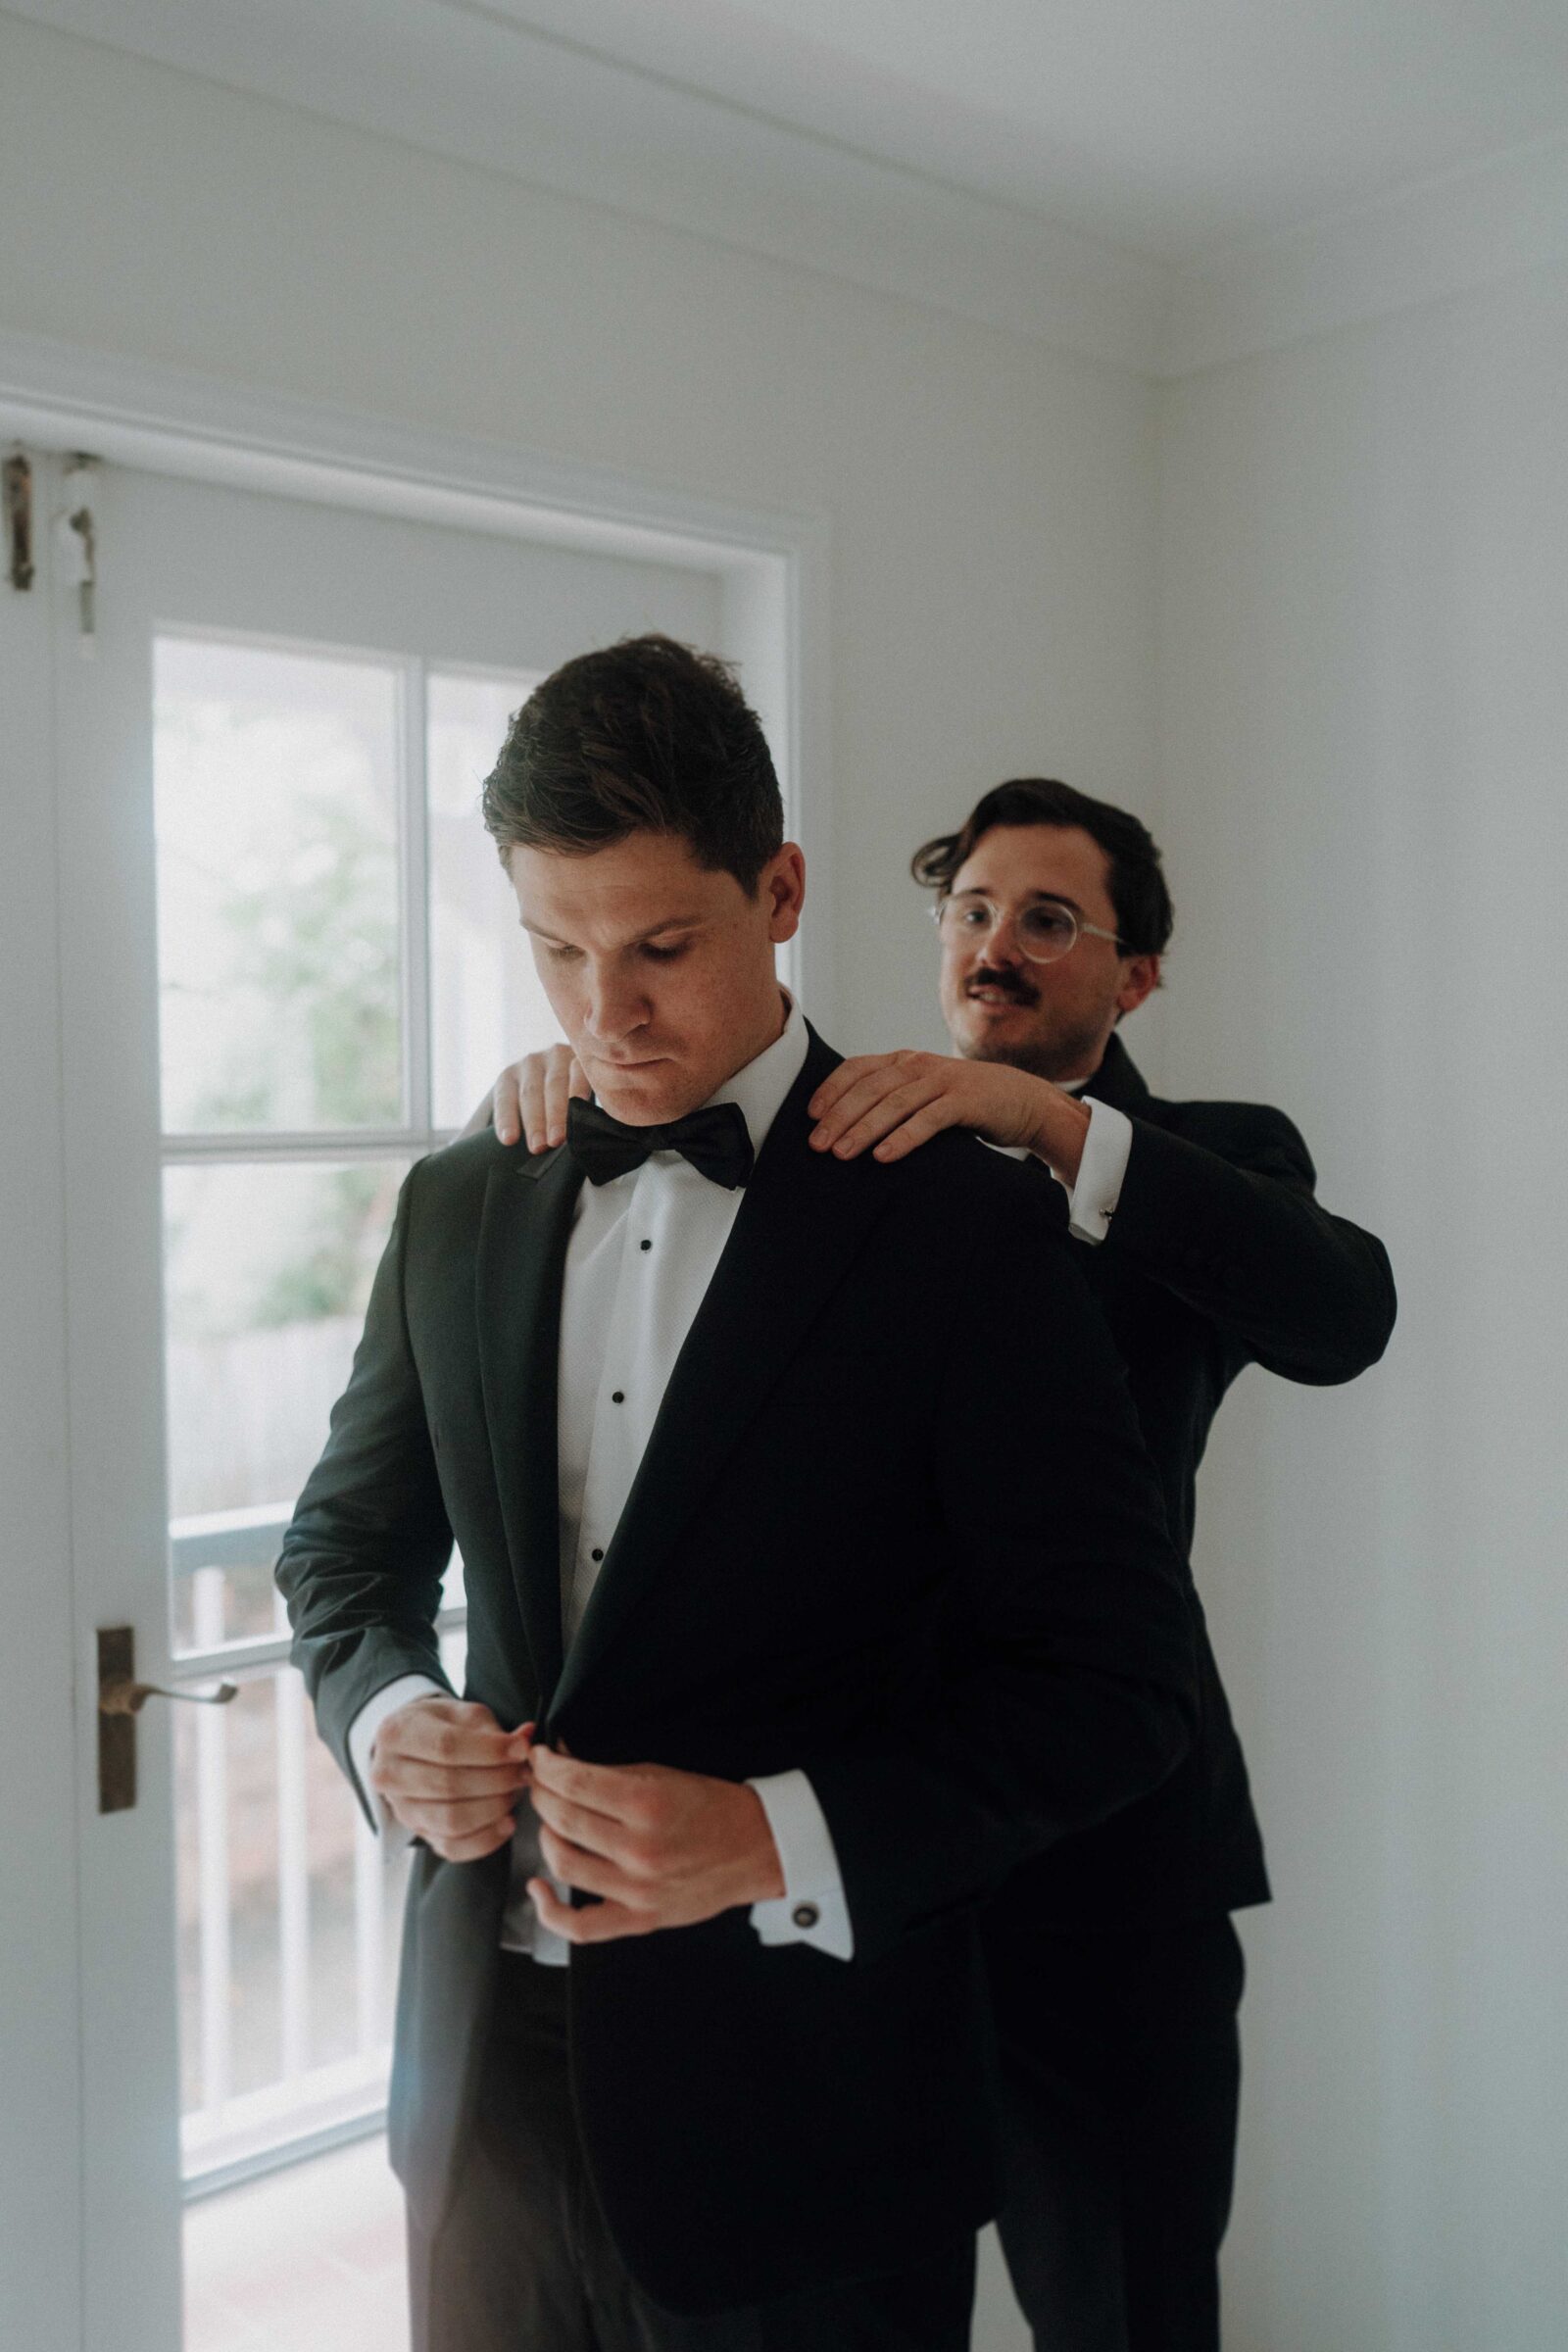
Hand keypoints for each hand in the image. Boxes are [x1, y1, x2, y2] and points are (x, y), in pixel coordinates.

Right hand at [368, 1697, 531, 1861]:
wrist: (413, 1749)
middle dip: (497, 1781)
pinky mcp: (417, 1833)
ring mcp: (400, 1809)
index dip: (490, 1751)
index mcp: (396, 1733)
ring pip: (451, 1821)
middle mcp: (388, 1774)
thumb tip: (525, 1740)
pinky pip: (452, 1848)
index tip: (521, 1750)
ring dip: (493, 1809)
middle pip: (449, 1785)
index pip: (446, 1747)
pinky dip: (486, 1840)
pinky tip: (507, 1822)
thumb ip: (492, 1729)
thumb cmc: (442, 1726)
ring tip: (515, 1793)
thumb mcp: (462, 1715)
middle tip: (523, 1772)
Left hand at [459, 1043, 589, 1149]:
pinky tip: (581, 1107)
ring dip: (557, 1113)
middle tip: (538, 1147)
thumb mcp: (528, 1111)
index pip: (505, 1099)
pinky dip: (579, 1091)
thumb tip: (534, 1152)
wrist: (571, 1073)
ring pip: (554, 1085)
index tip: (509, 1140)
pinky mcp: (578, 1055)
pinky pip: (579, 1073)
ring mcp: (555, 1056)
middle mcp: (530, 1063)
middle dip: (535, 1122)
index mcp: (509, 1078)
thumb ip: (527, 1127)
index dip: (506, 1120)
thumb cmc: (545, 1103)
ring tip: (558, 1138)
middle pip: (530, 1094)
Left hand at [525, 1746, 785, 1943]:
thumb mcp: (664, 1775)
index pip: (574, 1783)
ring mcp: (637, 1890)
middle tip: (539, 1783)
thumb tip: (564, 1763)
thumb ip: (611, 1773)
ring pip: (564, 1864)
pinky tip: (538, 1887)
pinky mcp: (640, 1920)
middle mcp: (639, 1849)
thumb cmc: (712, 1807)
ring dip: (546, 1836)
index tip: (539, 1760)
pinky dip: (550, 1911)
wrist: (758, 1847)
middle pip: (563, 1820)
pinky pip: (581, 1926)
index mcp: (647, 1804)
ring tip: (549, 1821)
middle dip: (542, 1794)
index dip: (547, 1768)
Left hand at [807, 1051, 1090, 1181]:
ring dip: (865, 1129)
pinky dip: (904, 1138)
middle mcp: (920, 1066)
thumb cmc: (964, 1103)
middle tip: (816, 1145)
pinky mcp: (966, 1101)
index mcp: (904, 1061)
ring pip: (895, 1103)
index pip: (858, 1069)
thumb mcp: (924, 1093)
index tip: (809, 1117)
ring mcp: (944, 1081)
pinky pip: (929, 1119)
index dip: (831, 1090)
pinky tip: (884, 1157)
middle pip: (870, 1088)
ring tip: (842, 1154)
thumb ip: (892, 1098)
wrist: (1022, 1100)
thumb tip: (843, 1124)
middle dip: (839, 1116)